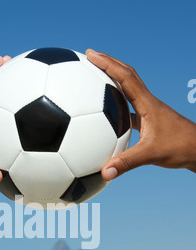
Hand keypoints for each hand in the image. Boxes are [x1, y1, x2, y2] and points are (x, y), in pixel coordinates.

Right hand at [86, 49, 195, 180]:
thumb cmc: (181, 148)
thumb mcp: (151, 156)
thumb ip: (126, 163)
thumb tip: (104, 172)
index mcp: (148, 104)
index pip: (125, 78)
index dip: (107, 64)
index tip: (91, 55)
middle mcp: (148, 103)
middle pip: (127, 76)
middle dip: (108, 63)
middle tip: (90, 56)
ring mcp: (149, 111)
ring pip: (129, 89)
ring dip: (113, 79)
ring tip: (96, 77)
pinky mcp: (150, 121)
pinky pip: (130, 108)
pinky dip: (118, 105)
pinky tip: (108, 113)